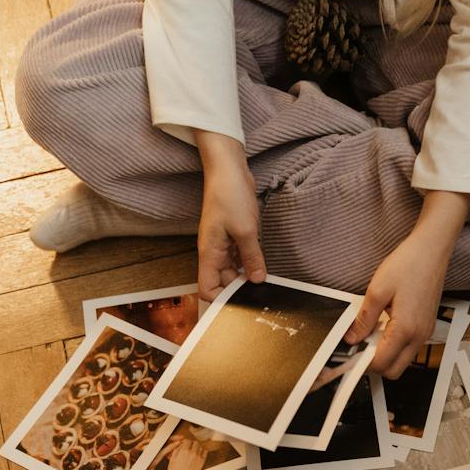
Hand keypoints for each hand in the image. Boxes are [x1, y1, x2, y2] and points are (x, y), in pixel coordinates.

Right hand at [193, 131, 265, 297]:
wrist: (228, 169)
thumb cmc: (229, 194)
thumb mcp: (246, 230)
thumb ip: (252, 258)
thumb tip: (257, 279)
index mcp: (209, 253)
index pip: (207, 289)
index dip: (221, 299)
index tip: (241, 301)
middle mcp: (213, 252)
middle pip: (222, 282)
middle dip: (239, 288)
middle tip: (261, 291)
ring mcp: (222, 245)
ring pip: (233, 270)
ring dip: (246, 274)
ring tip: (263, 276)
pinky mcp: (232, 237)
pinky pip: (239, 257)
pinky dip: (249, 262)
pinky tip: (261, 262)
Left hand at [346, 190, 469, 377]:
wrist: (432, 251)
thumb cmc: (408, 265)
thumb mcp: (377, 290)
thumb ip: (364, 319)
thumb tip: (353, 338)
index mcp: (405, 329)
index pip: (381, 363)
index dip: (363, 363)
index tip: (350, 354)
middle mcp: (419, 336)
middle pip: (393, 370)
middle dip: (375, 364)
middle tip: (360, 346)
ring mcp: (425, 333)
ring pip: (402, 361)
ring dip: (385, 354)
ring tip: (372, 332)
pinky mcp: (427, 327)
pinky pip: (409, 348)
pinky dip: (395, 345)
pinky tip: (385, 326)